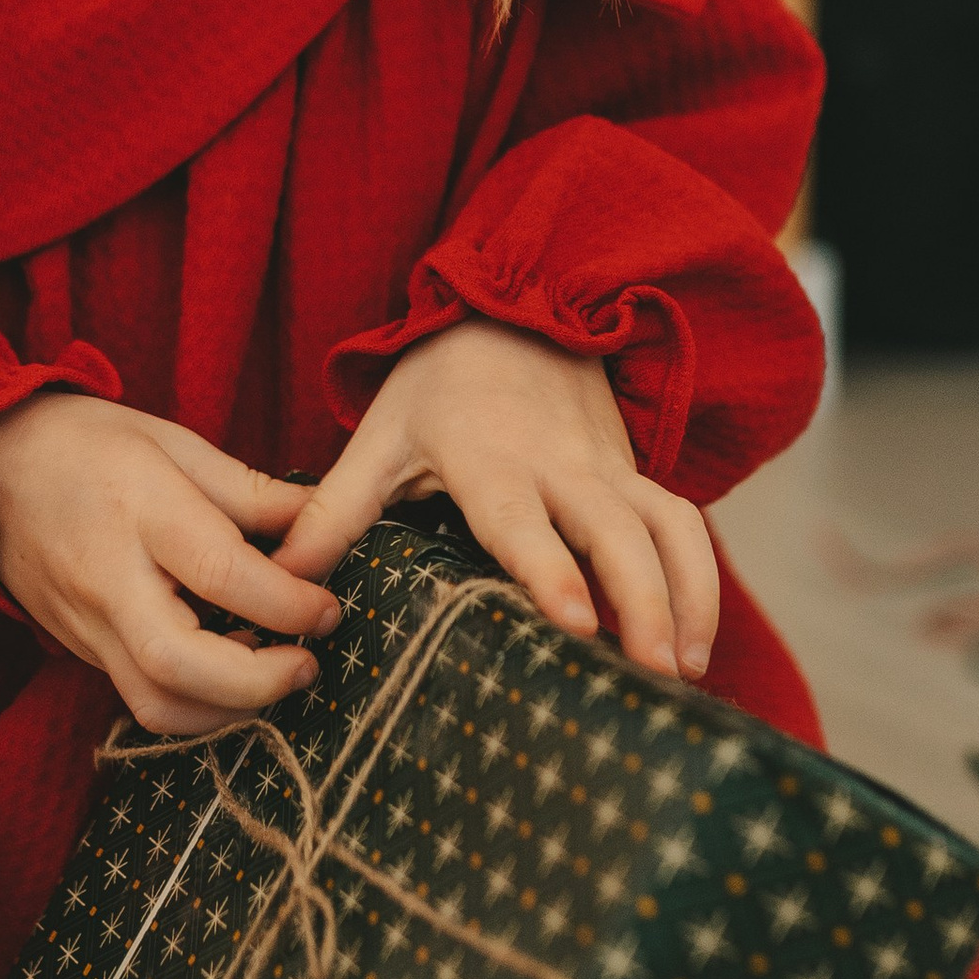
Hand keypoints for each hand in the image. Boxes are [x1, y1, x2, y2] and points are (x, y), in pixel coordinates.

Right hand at [0, 393, 338, 735]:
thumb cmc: (85, 441)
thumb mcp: (173, 440)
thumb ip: (251, 492)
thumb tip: (323, 523)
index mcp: (139, 508)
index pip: (222, 573)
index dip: (289, 602)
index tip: (327, 608)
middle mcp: (106, 576)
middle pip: (178, 663)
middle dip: (256, 683)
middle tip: (306, 665)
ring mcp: (84, 622)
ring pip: (154, 704)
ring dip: (226, 710)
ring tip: (273, 676)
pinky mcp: (77, 648)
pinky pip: (139, 697)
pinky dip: (194, 703)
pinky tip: (228, 675)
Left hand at [273, 318, 718, 679]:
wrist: (512, 305)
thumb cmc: (437, 385)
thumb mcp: (379, 438)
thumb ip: (334, 512)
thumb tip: (280, 583)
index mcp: (490, 460)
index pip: (523, 522)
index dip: (550, 570)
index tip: (575, 622)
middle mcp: (561, 466)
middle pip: (616, 534)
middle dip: (643, 601)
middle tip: (655, 672)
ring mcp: (608, 468)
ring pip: (666, 527)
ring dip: (686, 595)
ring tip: (687, 670)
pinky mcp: (636, 472)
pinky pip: (682, 522)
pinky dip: (698, 576)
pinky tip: (696, 640)